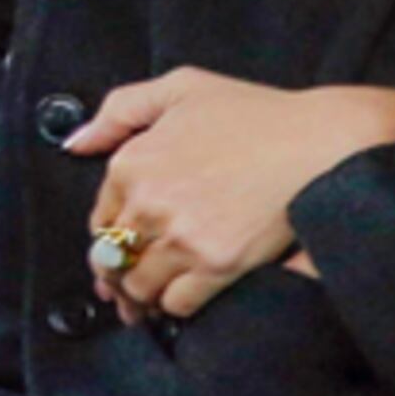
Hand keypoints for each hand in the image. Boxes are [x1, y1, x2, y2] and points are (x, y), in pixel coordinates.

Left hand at [70, 70, 394, 320]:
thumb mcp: (179, 88)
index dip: (108, 238)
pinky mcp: (217, 264)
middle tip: (121, 288)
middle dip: (115, 275)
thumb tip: (76, 143)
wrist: (318, 143)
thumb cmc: (253, 113)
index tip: (116, 250)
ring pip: (140, 287)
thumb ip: (119, 111)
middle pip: (114, 258)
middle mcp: (148, 203)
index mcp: (132, 163)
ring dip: (140, 297)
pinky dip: (174, 307)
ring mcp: (182, 237)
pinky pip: (177, 303)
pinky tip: (179, 300)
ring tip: (146, 301)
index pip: (100, 219)